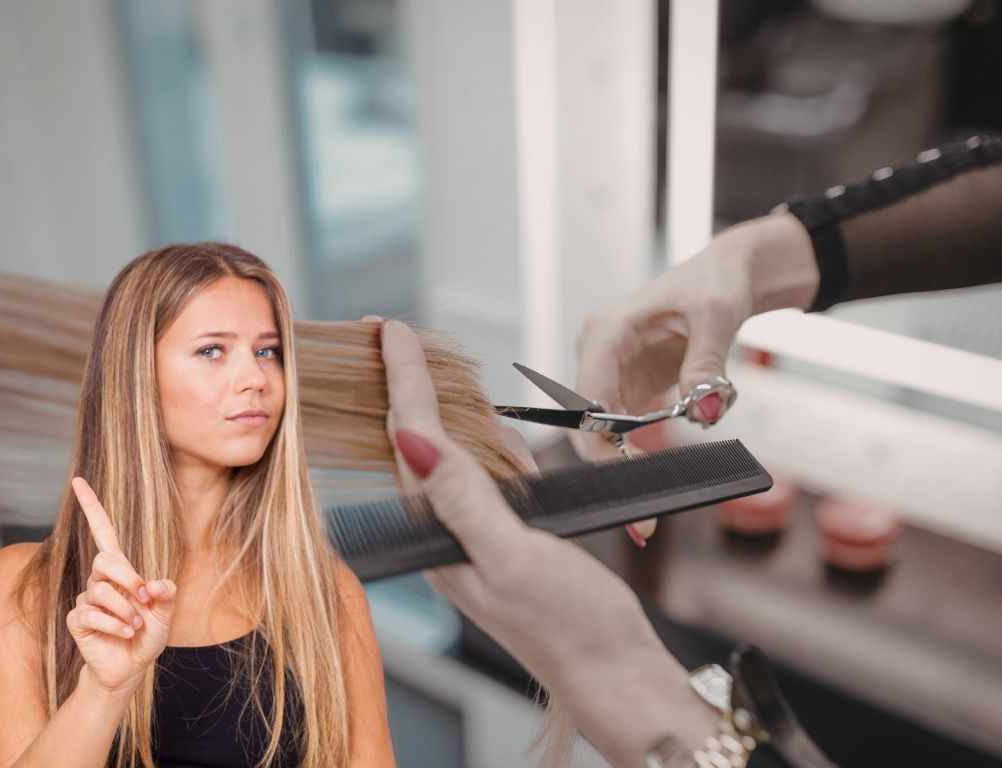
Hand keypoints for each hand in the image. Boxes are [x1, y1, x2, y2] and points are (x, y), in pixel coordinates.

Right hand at [67, 477, 176, 696]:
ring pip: (100, 592)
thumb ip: (166, 595)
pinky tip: (125, 634)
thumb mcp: (166, 613)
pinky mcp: (77, 620)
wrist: (130, 667)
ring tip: (135, 626)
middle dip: (128, 578)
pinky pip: (92, 615)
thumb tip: (156, 585)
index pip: (103, 531)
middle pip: (104, 561)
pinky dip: (115, 626)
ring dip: (125, 612)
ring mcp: (86, 599)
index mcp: (121, 570)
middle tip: (144, 600)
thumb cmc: (147, 635)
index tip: (78, 480)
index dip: (92, 506)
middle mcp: (100, 580)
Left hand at [379, 320, 660, 691]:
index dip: (403, 377)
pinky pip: (479, 477)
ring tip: (422, 365)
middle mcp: (447, 532)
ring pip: (448, 455)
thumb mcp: (515, 557)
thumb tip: (413, 441)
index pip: (412, 438)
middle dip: (402, 383)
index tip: (392, 329)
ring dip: (439, 409)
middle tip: (390, 334)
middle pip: (413, 441)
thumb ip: (464, 499)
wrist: (611, 672)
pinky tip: (488, 434)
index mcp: (440, 533)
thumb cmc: (569, 625)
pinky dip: (480, 442)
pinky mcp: (501, 538)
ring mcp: (473, 535)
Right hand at [571, 213, 818, 542]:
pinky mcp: (631, 387)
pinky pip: (628, 431)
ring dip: (629, 469)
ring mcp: (612, 372)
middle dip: (613, 472)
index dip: (600, 446)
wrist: (728, 274)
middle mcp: (599, 354)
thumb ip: (706, 365)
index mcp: (607, 332)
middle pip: (590, 425)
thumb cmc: (716, 282)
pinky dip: (644, 455)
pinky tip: (662, 477)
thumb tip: (703, 411)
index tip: (626, 482)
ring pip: (606, 434)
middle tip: (642, 523)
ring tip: (650, 516)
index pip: (588, 400)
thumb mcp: (717, 317)